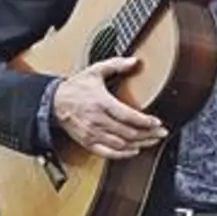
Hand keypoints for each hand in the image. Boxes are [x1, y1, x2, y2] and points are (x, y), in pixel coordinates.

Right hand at [52, 56, 167, 159]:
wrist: (55, 102)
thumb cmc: (76, 87)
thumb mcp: (95, 71)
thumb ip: (116, 65)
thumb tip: (134, 61)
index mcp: (101, 102)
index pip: (127, 115)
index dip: (145, 121)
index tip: (157, 122)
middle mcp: (97, 120)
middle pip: (128, 132)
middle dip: (148, 134)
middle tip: (161, 133)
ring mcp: (92, 133)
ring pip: (121, 144)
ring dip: (139, 144)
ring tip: (152, 141)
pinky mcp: (88, 142)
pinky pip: (108, 153)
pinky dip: (123, 154)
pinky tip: (133, 151)